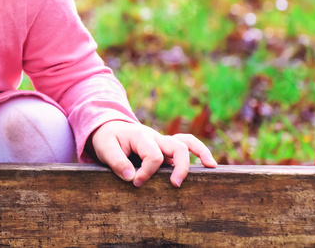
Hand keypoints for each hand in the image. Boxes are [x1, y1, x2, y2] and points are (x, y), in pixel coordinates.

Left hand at [90, 120, 216, 187]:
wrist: (108, 129)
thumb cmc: (107, 140)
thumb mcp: (104, 148)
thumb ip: (116, 162)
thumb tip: (130, 177)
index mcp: (140, 136)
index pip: (153, 156)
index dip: (147, 173)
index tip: (136, 183)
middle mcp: (155, 137)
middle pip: (177, 147)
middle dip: (180, 167)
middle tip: (175, 185)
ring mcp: (162, 141)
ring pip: (186, 143)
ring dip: (199, 154)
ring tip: (210, 168)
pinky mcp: (165, 148)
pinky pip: (186, 144)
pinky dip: (198, 151)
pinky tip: (208, 164)